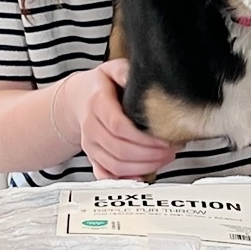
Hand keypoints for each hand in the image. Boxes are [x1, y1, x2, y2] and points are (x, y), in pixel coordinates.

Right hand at [60, 61, 176, 181]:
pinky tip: (142, 176)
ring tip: (164, 158)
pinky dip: (124, 180)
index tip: (165, 139)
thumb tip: (144, 79)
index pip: (119, 127)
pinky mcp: (92, 158)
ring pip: (115, 166)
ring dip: (144, 167)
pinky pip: (105, 176)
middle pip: (120, 150)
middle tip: (171, 149)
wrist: (79, 99)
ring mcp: (90, 145)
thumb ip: (126, 73)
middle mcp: (91, 128)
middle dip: (150, 155)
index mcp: (97, 105)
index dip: (144, 138)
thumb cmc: (102, 85)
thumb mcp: (114, 69)